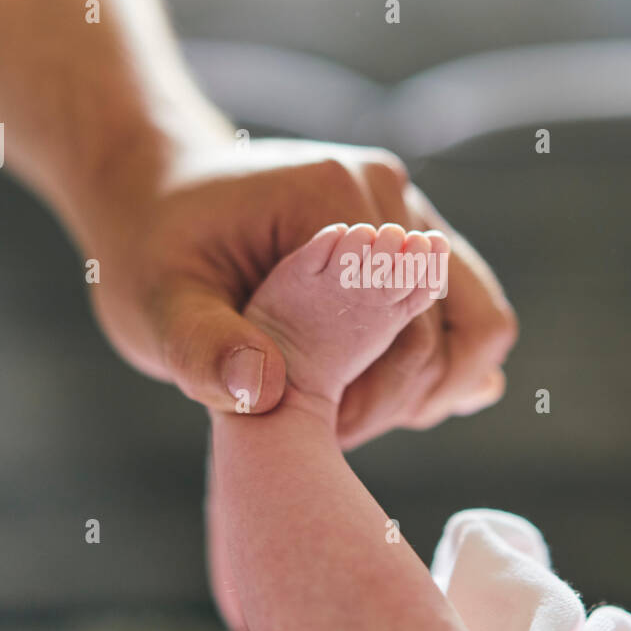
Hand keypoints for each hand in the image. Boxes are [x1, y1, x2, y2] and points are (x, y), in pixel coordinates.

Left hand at [84, 138, 516, 447]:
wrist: (157, 198)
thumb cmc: (152, 253)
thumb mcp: (156, 305)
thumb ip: (202, 348)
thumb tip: (264, 393)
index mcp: (332, 197)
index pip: (404, 329)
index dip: (371, 401)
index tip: (312, 435)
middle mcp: (388, 196)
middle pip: (461, 327)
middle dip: (402, 399)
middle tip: (328, 431)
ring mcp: (410, 214)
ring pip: (478, 321)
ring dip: (429, 385)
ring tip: (353, 411)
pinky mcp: (412, 242)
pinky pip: (462, 312)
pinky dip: (436, 364)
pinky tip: (378, 391)